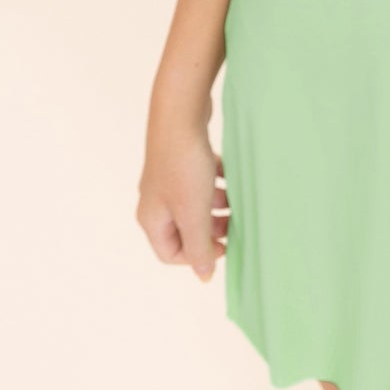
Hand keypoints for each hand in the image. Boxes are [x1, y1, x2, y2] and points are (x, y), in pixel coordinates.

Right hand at [136, 121, 227, 282]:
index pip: (171, 253)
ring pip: (196, 202)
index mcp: (152, 218)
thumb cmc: (184, 166)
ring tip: (237, 198)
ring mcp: (168, 178)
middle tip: (235, 223)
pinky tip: (231, 174)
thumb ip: (199, 246)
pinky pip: (202, 178)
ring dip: (217, 204)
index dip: (198, 256)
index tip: (225, 246)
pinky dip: (216, 180)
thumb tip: (204, 276)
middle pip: (185, 228)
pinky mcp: (182, 158)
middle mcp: (156, 200)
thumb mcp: (193, 213)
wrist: (180, 113)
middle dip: (211, 229)